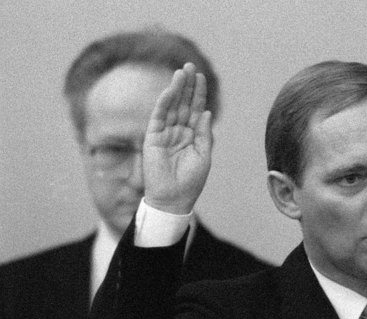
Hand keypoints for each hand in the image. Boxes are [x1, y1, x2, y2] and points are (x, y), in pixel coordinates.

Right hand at [143, 62, 212, 214]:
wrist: (174, 199)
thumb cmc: (191, 181)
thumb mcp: (203, 155)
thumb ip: (204, 134)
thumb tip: (207, 112)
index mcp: (192, 135)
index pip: (195, 109)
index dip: (198, 93)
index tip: (201, 77)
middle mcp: (178, 131)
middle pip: (183, 103)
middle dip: (187, 85)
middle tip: (190, 66)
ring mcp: (165, 133)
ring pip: (171, 107)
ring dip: (176, 89)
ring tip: (181, 73)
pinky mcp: (152, 138)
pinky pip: (157, 118)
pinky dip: (162, 104)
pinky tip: (168, 92)